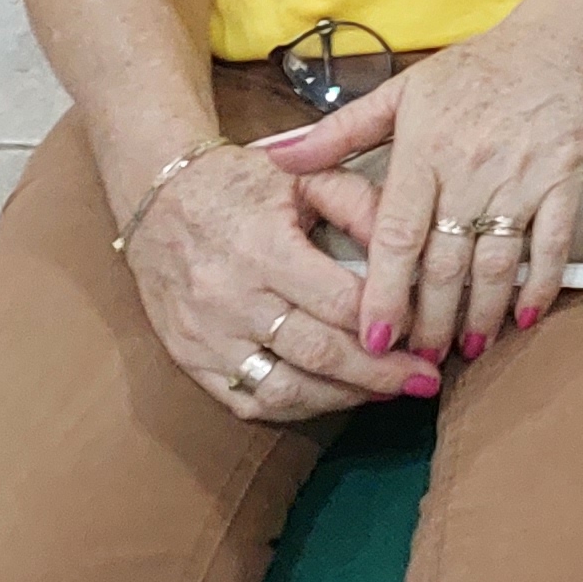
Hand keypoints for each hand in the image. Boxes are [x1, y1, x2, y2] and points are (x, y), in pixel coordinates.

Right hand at [127, 139, 439, 421]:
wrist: (157, 198)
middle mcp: (230, 298)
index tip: (424, 332)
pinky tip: (334, 396)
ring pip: (284, 389)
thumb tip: (413, 250)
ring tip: (387, 392)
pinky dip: (297, 407)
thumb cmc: (243, 183)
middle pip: (317, 352)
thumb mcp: (307, 174)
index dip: (387, 321)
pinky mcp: (188, 358)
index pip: (338, 301)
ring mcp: (205, 335)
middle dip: (379, 373)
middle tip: (425, 381)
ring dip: (343, 398)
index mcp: (262, 249)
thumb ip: (362, 206)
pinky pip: (248, 401)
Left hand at [264, 12, 582, 363]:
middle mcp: (470, 170)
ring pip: (496, 263)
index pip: (397, 236)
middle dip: (428, 321)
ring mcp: (520, 179)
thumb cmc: (476, 70)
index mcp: (424, 151)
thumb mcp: (401, 92)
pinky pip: (551, 245)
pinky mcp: (564, 182)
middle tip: (414, 360)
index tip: (371, 338)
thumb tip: (275, 157)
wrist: (561, 43)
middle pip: (444, 263)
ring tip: (463, 349)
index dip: (383, 292)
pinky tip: (523, 316)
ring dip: (480, 314)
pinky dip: (539, 285)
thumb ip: (338, 132)